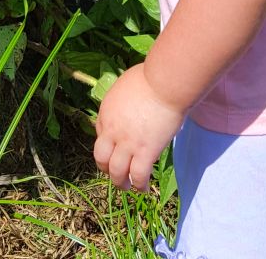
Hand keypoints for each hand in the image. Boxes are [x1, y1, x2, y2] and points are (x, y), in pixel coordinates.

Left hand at [93, 63, 185, 191]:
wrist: (165, 83)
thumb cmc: (152, 76)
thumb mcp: (128, 83)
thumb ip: (126, 97)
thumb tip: (134, 100)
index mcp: (107, 111)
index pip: (100, 134)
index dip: (108, 144)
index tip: (116, 149)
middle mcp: (112, 130)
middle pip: (101, 158)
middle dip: (107, 168)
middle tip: (117, 172)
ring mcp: (128, 143)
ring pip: (116, 172)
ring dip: (121, 182)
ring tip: (129, 186)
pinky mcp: (145, 151)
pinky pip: (138, 175)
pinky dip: (140, 185)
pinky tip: (145, 188)